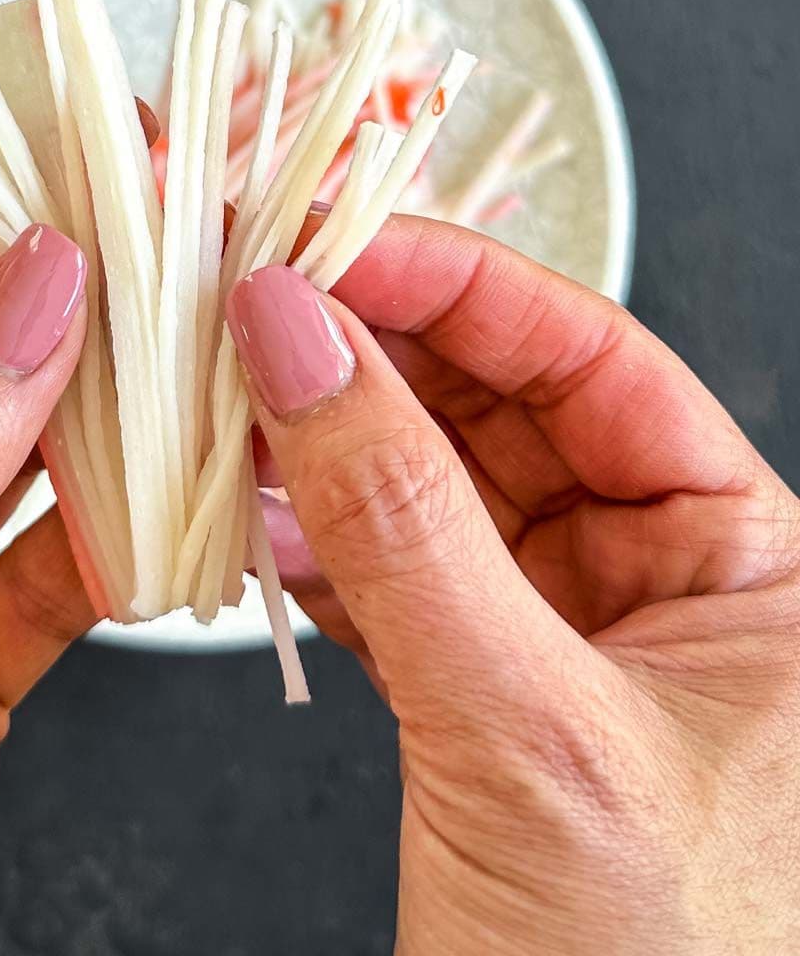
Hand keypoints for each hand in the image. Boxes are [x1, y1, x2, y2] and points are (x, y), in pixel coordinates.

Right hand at [229, 218, 799, 954]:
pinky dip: (314, 538)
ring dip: (327, 438)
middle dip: (373, 352)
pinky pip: (392, 569)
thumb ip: (400, 521)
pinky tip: (251, 512)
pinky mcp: (482, 689)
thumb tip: (301, 343)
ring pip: (433, 482)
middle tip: (254, 304)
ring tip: (229, 395)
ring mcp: (566, 634)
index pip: (593, 361)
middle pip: (502, 406)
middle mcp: (663, 580)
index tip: (332, 248)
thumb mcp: (529, 729)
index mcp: (750, 562)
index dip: (458, 287)